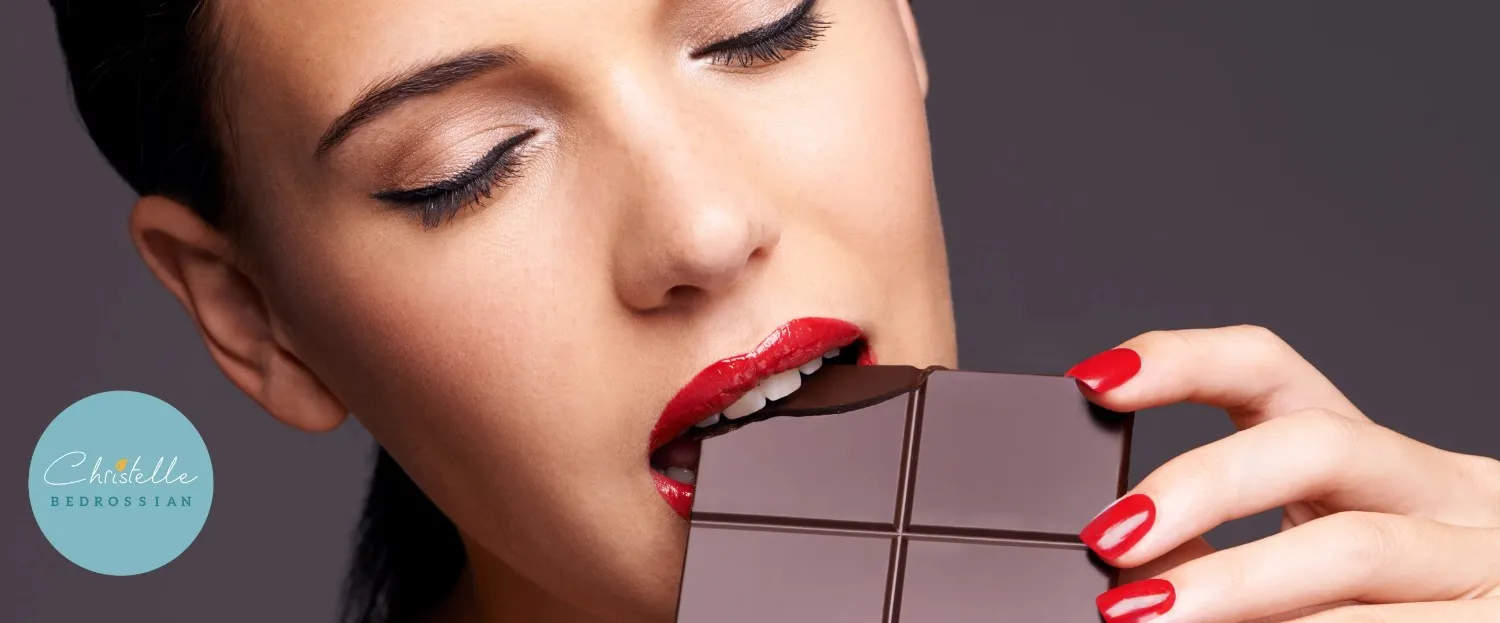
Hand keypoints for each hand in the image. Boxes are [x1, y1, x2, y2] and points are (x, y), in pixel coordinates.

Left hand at [1065, 325, 1499, 622]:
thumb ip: (1222, 555)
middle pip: (1314, 444)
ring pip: (1350, 550)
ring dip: (1232, 586)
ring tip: (1144, 617)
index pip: (1273, 368)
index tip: (1098, 380)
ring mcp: (1480, 561)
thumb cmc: (1390, 621)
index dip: (1182, 361)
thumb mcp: (1310, 570)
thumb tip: (1120, 560)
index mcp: (1373, 463)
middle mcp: (1440, 492)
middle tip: (1113, 537)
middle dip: (1201, 486)